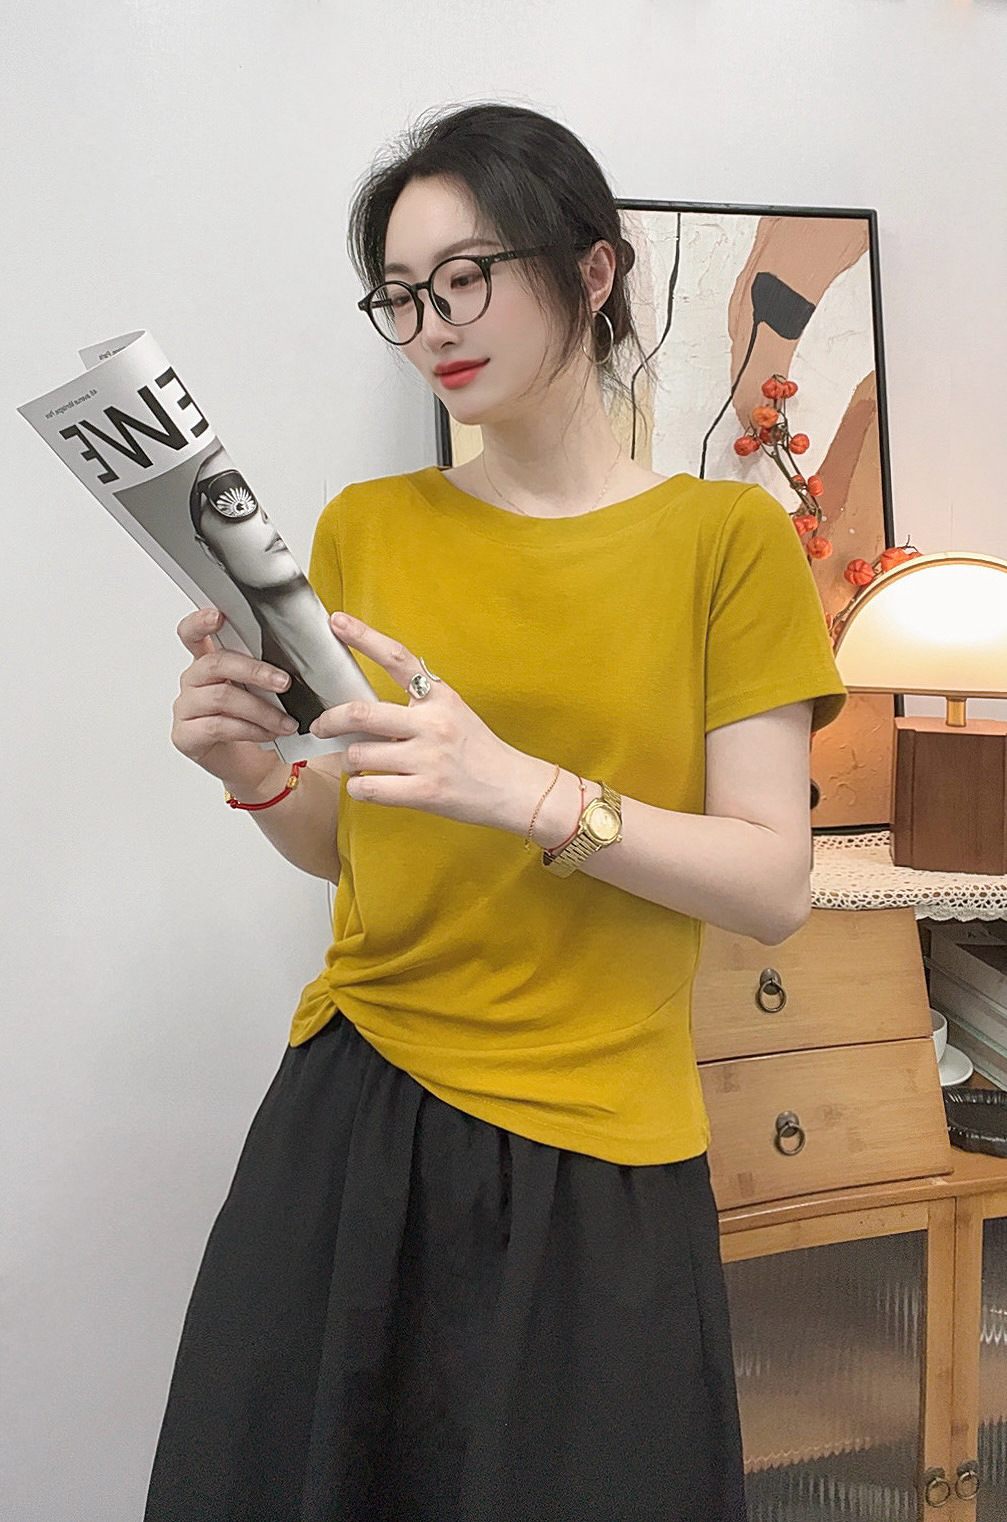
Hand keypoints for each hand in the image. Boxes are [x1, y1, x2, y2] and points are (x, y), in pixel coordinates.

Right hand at [171, 607, 298, 789]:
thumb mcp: (269, 689)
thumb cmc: (263, 721)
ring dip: (261, 710)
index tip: (218, 616)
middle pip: (215, 664)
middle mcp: (194, 680)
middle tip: (284, 683)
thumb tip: (302, 649)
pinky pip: (219, 726)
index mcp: (210, 661)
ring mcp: (186, 708)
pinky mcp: (186, 735)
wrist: (260, 766)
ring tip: (287, 721)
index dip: (200, 622)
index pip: (193, 633)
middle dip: (254, 671)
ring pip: (221, 697)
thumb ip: (271, 667)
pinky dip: (250, 730)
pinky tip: (269, 734)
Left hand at [311, 611, 537, 831]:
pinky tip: (367, 785)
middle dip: (329, 721)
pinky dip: (358, 788)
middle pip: (360, 714)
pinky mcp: (423, 792)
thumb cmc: (479, 752)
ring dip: (348, 761)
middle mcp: (432, 723)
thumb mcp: (454, 713)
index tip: (337, 622)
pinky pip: (367, 788)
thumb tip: (367, 711)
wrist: (514, 788)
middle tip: (321, 727)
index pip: (397, 658)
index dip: (363, 637)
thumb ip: (417, 705)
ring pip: (358, 755)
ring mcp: (427, 759)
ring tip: (358, 764)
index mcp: (439, 697)